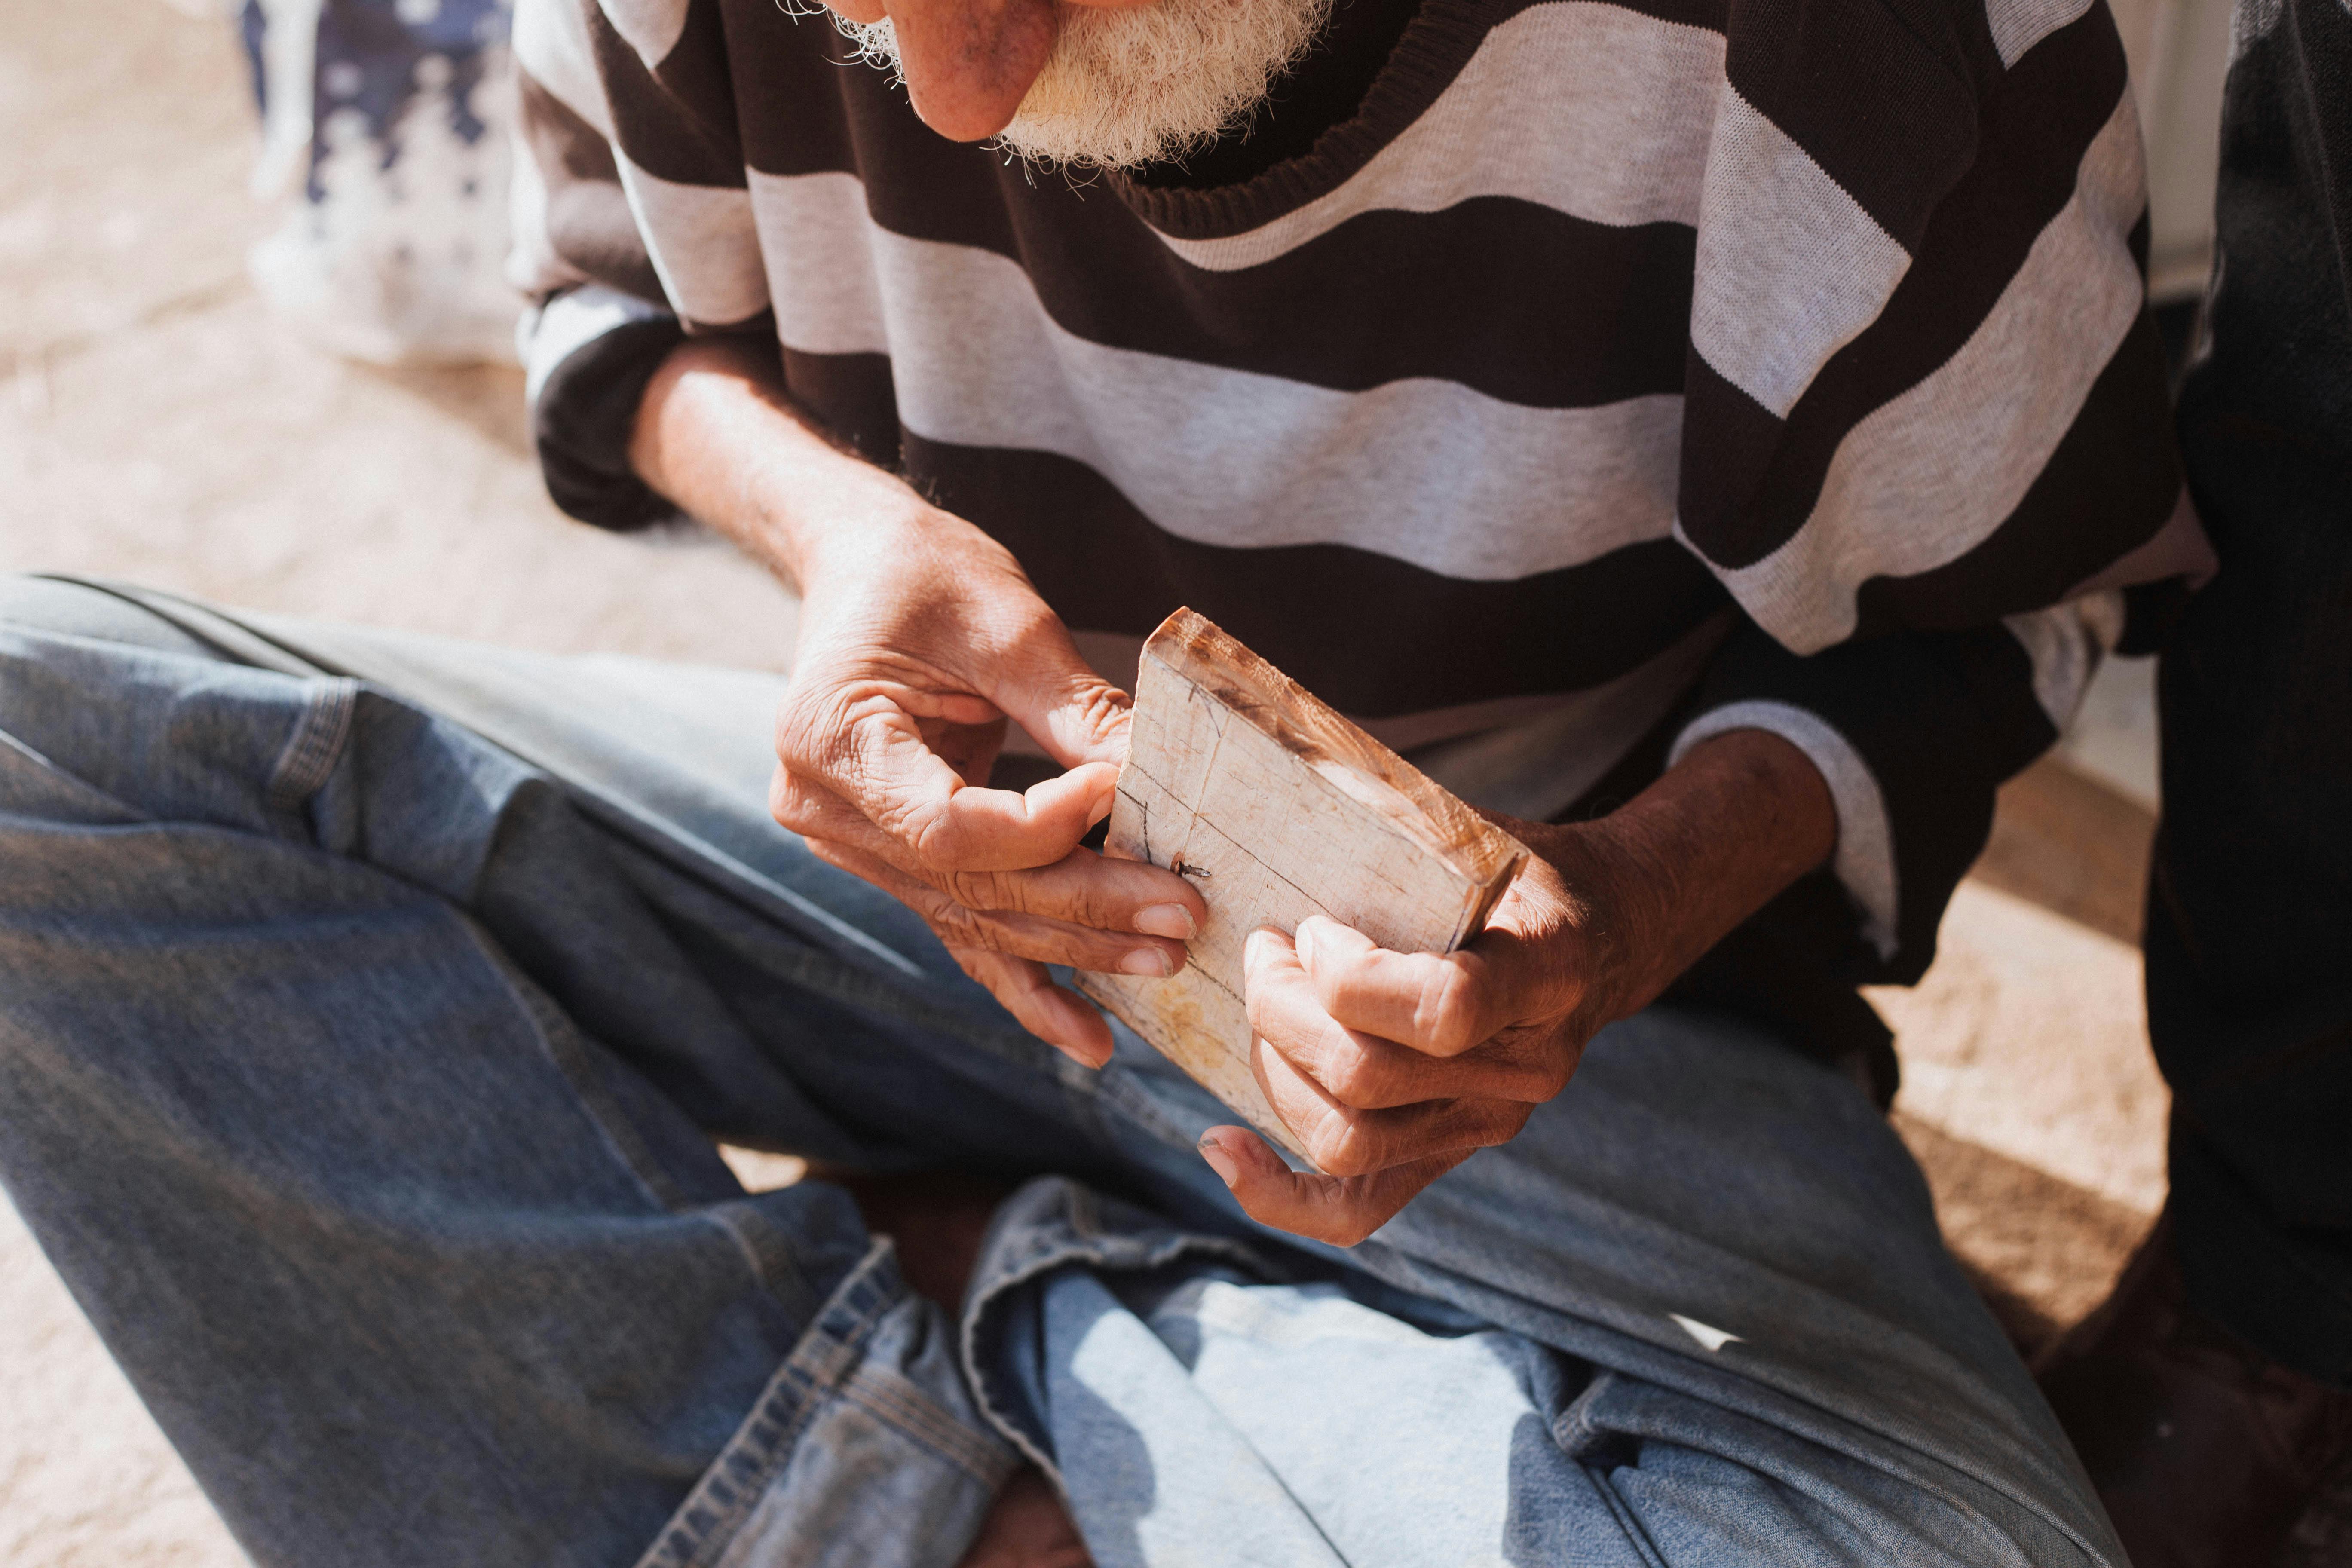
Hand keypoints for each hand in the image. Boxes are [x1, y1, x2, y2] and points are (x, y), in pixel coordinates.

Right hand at [768, 506, 1205, 1064]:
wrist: (862, 567)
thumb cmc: (926, 575)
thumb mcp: (1005, 621)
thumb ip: (1075, 711)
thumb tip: (1161, 786)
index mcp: (829, 740)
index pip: (953, 828)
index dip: (1050, 827)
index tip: (1125, 793)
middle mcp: (824, 812)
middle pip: (972, 885)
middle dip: (1086, 905)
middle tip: (1183, 913)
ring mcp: (851, 848)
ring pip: (976, 918)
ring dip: (1075, 949)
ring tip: (1164, 960)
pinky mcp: (892, 862)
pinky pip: (965, 930)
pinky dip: (1030, 980)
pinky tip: (1091, 1036)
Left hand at [1196, 729, 1839, 1245]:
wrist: (1600, 934)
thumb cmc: (1516, 871)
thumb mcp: (1477, 834)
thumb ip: (1399, 823)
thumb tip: (1283, 769)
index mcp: (1544, 973)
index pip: (1445, 1007)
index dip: (1352, 977)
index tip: (1313, 927)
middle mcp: (1524, 1067)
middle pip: (1370, 1080)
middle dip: (1281, 1011)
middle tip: (1262, 950)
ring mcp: (1488, 1122)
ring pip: (1349, 1142)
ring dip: (1273, 1072)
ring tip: (1260, 1005)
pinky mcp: (1450, 1152)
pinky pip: (1358, 1207)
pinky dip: (1278, 1193)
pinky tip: (1220, 1148)